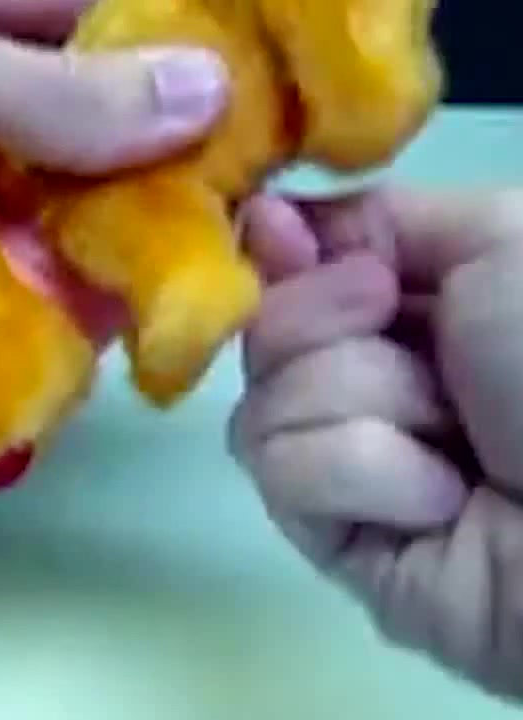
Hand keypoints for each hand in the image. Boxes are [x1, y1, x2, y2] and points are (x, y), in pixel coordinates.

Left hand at [0, 0, 227, 515]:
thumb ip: (65, 96)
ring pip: (19, 173)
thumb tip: (203, 90)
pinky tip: (62, 305)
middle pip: (54, 90)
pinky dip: (14, 268)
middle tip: (208, 206)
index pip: (71, 1)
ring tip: (146, 268)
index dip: (158, 42)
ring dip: (74, 221)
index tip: (240, 99)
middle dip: (127, 148)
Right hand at [230, 187, 522, 698]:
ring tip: (456, 447)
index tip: (282, 235)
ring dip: (371, 406)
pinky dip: (368, 475)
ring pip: (264, 398)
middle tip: (432, 357)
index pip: (291, 260)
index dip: (277, 247)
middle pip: (263, 327)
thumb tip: (266, 216)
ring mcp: (334, 453)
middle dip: (329, 324)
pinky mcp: (320, 529)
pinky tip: (437, 502)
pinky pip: (282, 469)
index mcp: (409, 300)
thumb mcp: (502, 240)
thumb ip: (381, 216)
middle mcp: (363, 372)